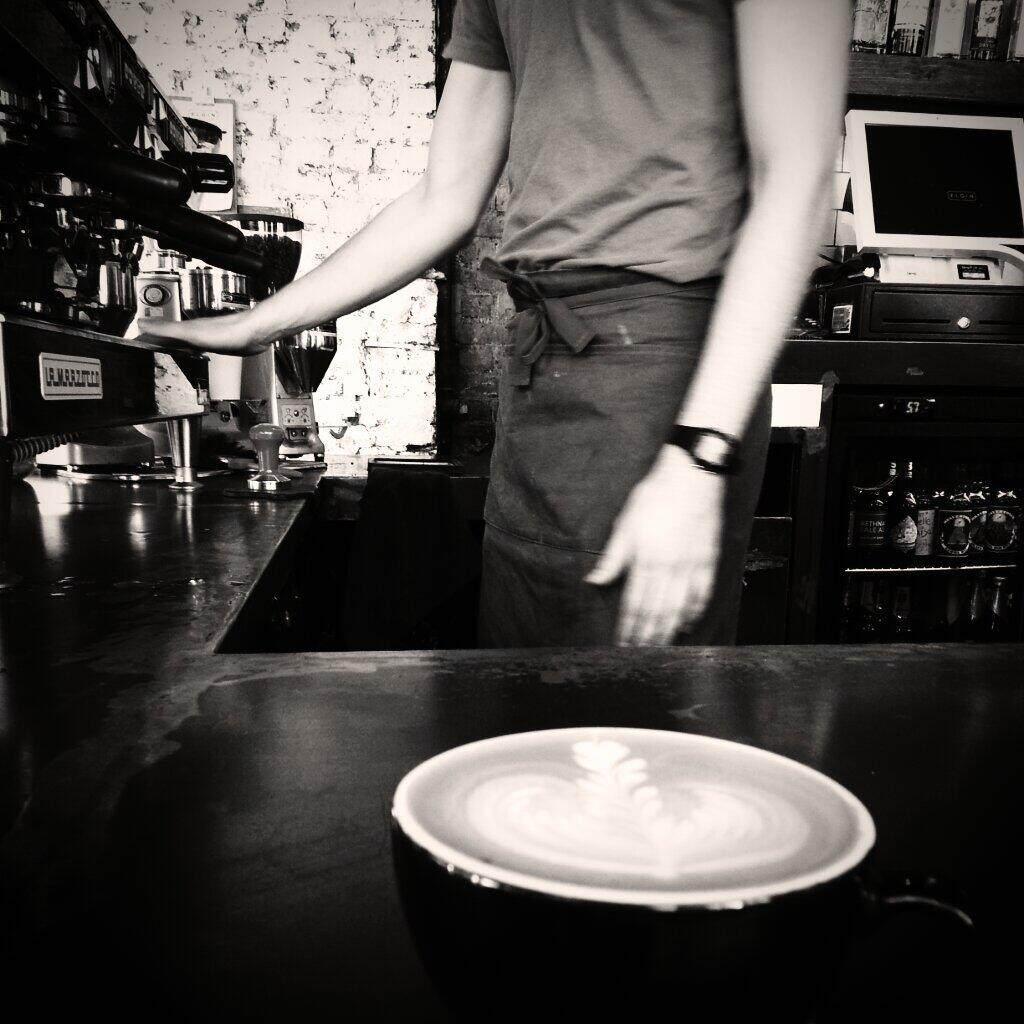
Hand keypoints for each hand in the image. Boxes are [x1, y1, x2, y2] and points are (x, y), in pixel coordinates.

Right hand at [137, 307, 268, 354]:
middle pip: (166, 337)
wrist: (255, 333)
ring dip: (166, 346)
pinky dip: (185, 351)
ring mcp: (204, 337)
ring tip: (157, 352)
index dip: (141, 338)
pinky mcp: (216, 344)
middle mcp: (193, 331)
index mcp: (185, 329)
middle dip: (151, 342)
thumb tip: (142, 324)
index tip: (129, 343)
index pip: (156, 333)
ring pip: (179, 341)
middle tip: (139, 348)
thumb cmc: (230, 331)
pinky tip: (189, 354)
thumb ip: (167, 330)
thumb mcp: (193, 333)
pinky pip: (194, 347)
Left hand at [585, 446, 723, 645]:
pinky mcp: (709, 560)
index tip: (622, 643)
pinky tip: (687, 623)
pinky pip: (702, 594)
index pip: (635, 603)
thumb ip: (613, 557)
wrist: (694, 476)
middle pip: (658, 611)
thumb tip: (593, 581)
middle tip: (640, 653)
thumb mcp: (627, 523)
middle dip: (647, 635)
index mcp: (647, 559)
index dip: (628, 627)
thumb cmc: (656, 496)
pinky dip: (694, 611)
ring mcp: (693, 566)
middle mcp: (671, 568)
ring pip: (680, 608)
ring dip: (669, 630)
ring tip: (661, 646)